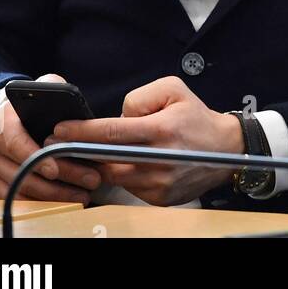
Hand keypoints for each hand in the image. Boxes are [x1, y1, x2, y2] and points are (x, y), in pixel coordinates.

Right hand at [0, 74, 99, 203]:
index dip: (35, 158)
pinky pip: (15, 197)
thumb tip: (69, 105)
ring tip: (83, 195)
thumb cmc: (35, 100)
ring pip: (20, 187)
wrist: (11, 112)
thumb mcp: (45, 85)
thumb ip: (55, 88)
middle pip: (21, 170)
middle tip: (89, 181)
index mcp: (1, 118)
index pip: (15, 142)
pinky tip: (65, 202)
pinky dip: (40, 202)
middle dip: (57, 181)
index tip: (55, 171)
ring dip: (53, 195)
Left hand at [50, 76, 242, 205]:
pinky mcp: (161, 199)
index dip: (81, 132)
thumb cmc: (196, 118)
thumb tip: (117, 116)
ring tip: (98, 152)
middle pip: (106, 158)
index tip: (60, 130)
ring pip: (114, 176)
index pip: (110, 132)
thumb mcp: (173, 90)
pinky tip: (127, 164)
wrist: (227, 149)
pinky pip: (129, 189)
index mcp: (162, 130)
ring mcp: (160, 183)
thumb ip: (140, 97)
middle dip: (81, 151)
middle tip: (62, 143)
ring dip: (101, 164)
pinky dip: (123, 176)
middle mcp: (160, 159)